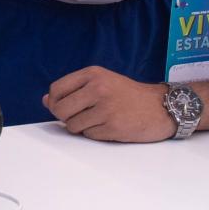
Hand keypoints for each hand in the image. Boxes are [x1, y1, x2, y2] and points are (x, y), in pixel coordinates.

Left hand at [42, 68, 176, 142]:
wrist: (162, 107)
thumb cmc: (129, 95)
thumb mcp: (102, 82)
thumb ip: (74, 90)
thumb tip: (46, 101)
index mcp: (93, 74)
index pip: (56, 89)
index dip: (55, 102)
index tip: (63, 107)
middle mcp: (98, 88)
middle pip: (60, 109)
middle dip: (66, 117)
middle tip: (80, 116)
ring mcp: (105, 108)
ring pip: (73, 125)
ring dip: (81, 127)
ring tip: (98, 120)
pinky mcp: (113, 126)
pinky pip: (89, 135)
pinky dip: (95, 134)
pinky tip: (108, 126)